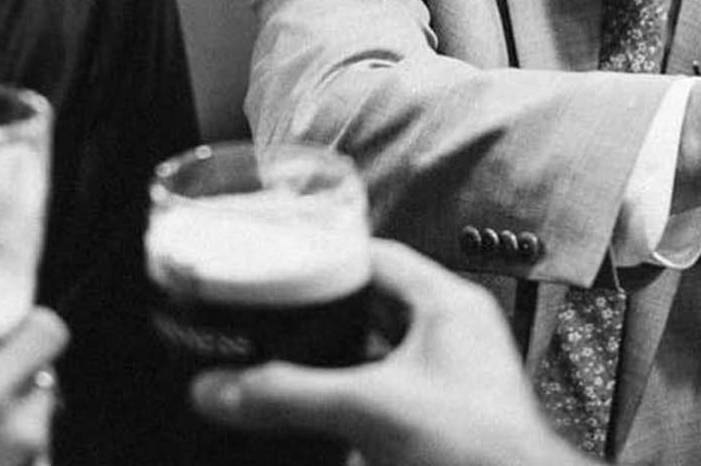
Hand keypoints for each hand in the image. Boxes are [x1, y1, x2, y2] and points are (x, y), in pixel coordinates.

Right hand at [0, 309, 65, 465]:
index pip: (47, 334)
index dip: (31, 324)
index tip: (8, 327)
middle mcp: (21, 427)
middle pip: (43, 376)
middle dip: (16, 374)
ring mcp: (32, 462)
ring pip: (39, 418)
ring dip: (15, 414)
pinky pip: (34, 456)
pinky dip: (14, 450)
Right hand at [191, 239, 590, 465]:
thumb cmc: (479, 445)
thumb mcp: (368, 409)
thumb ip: (290, 395)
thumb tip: (221, 388)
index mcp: (450, 304)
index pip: (381, 256)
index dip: (329, 255)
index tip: (283, 261)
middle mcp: (456, 331)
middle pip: (378, 301)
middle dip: (327, 308)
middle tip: (276, 311)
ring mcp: (454, 372)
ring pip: (384, 347)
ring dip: (341, 351)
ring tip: (290, 353)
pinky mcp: (447, 411)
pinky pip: (392, 385)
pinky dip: (357, 389)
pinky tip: (326, 406)